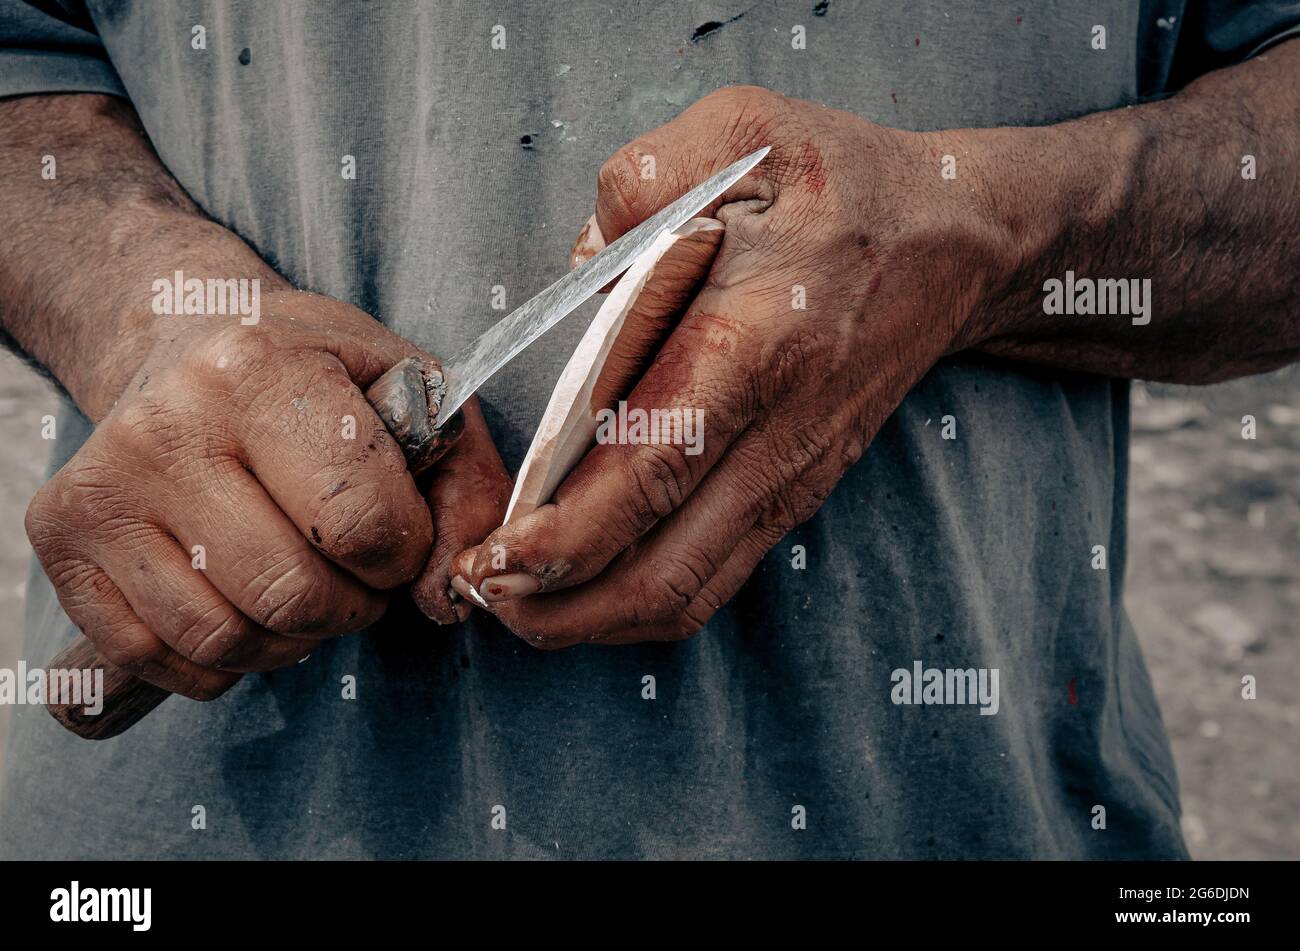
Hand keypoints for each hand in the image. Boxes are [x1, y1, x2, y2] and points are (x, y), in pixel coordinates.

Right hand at [25, 289, 505, 698]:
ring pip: (222, 637)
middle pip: (291, 593)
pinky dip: (221, 660)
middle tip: (354, 573)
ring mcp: (103, 485)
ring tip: (301, 585)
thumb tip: (447, 598)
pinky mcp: (62, 537)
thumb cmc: (316, 375)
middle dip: (351, 606)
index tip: (395, 535)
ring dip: (289, 639)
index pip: (360, 524)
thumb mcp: (414, 393)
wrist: (185, 338)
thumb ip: (465, 488)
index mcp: (258, 371)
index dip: (402, 554)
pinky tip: (240, 601)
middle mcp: (166, 426)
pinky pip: (159, 657)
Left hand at [449, 85, 1012, 646]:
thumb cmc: (842, 189)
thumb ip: (640, 179)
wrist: (950, 245)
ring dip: (591, 619)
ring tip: (513, 601)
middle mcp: (776, 439)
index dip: (565, 535)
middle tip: (479, 593)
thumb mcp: (743, 132)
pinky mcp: (790, 495)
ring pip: (686, 597)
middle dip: (559, 608)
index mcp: (754, 348)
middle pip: (662, 573)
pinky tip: (578, 584)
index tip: (492, 558)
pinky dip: (634, 602)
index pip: (650, 471)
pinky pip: (708, 579)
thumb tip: (579, 264)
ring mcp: (788, 480)